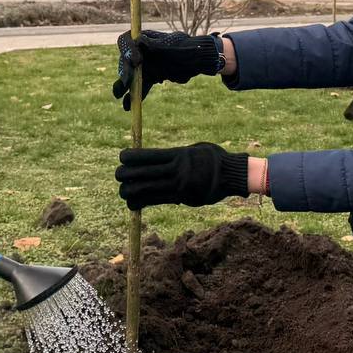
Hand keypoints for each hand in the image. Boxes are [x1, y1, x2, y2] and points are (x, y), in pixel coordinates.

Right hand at [111, 30, 221, 109]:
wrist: (197, 61)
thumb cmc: (187, 48)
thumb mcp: (174, 45)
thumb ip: (158, 45)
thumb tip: (139, 41)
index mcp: (144, 38)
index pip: (127, 41)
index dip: (127, 50)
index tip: (136, 61)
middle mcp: (140, 51)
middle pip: (125, 60)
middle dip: (125, 71)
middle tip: (126, 82)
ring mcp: (143, 65)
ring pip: (129, 75)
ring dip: (123, 86)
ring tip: (119, 95)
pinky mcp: (148, 78)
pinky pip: (138, 88)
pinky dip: (133, 97)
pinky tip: (128, 107)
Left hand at [115, 143, 248, 209]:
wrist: (232, 174)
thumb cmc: (212, 158)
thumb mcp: (193, 149)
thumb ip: (175, 155)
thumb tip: (155, 159)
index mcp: (177, 155)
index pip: (145, 156)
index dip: (129, 157)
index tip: (122, 158)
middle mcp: (176, 170)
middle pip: (141, 173)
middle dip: (124, 175)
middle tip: (119, 175)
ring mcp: (178, 185)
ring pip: (145, 189)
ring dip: (129, 191)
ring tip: (123, 192)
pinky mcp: (181, 198)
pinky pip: (156, 201)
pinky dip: (141, 202)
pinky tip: (133, 203)